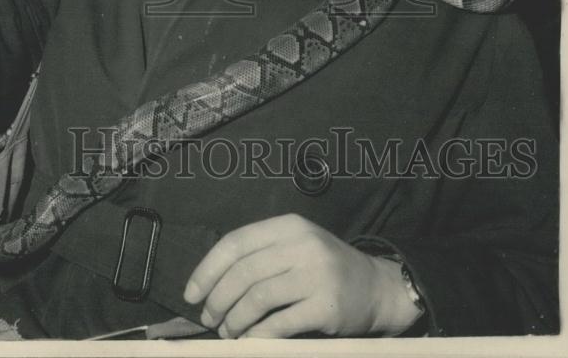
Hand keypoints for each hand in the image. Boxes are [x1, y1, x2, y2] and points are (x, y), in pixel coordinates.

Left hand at [184, 214, 420, 338]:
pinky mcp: (327, 307)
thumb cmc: (324, 267)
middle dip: (217, 299)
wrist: (377, 288)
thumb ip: (260, 256)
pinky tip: (249, 342)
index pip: (236, 243)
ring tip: (228, 332)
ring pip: (257, 299)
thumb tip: (209, 284)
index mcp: (288, 226)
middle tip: (209, 318)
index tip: (191, 293)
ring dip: (234, 321)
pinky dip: (257, 336)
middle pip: (243, 272)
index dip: (207, 269)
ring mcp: (316, 275)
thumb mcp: (295, 246)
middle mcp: (302, 245)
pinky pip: (279, 324)